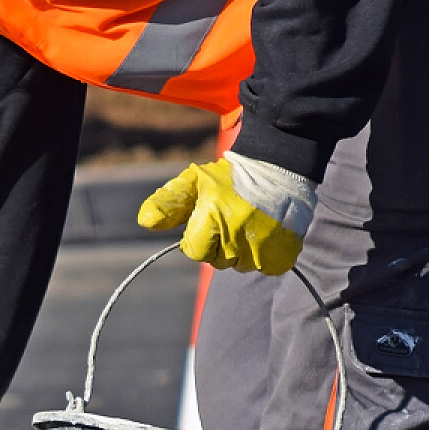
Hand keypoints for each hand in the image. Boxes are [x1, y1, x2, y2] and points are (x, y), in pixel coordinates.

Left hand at [137, 155, 312, 275]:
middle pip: (218, 260)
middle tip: (233, 219)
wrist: (281, 162)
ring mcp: (262, 246)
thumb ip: (169, 202)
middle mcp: (236, 236)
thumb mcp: (195, 181)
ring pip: (243, 265)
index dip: (198, 238)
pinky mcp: (284, 251)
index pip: (194, 251)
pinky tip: (267, 233)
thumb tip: (145, 222)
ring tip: (252, 223)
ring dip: (244, 251)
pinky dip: (267, 256)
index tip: (210, 221)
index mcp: (212, 219)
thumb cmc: (231, 175)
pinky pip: (268, 267)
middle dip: (221, 245)